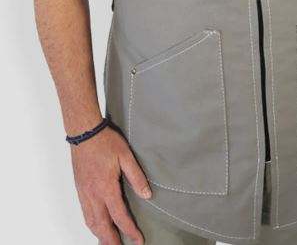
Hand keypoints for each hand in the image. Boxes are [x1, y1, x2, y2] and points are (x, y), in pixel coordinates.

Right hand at [70, 123, 151, 243]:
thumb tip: (147, 195)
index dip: (130, 231)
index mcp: (106, 188)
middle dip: (112, 241)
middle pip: (102, 226)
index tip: (138, 240)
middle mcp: (93, 195)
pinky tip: (97, 225)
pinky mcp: (80, 189)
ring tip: (109, 242)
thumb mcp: (126, 156)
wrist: (84, 132)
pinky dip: (92, 224)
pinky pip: (85, 213)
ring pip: (91, 222)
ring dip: (100, 235)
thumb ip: (136, 177)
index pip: (119, 216)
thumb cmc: (105, 142)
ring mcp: (84, 193)